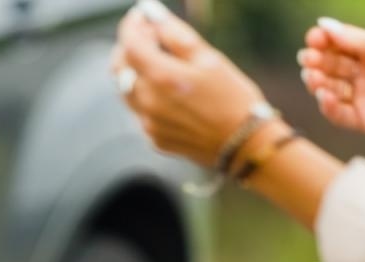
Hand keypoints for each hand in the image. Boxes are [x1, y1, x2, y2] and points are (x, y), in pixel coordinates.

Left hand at [114, 4, 268, 167]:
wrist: (244, 144)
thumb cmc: (232, 97)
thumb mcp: (208, 58)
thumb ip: (175, 35)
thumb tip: (153, 15)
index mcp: (162, 78)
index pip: (130, 44)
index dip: (131, 25)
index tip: (139, 15)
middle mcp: (148, 103)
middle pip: (120, 67)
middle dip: (128, 46)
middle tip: (149, 35)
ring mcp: (148, 124)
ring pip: (125, 90)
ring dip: (133, 70)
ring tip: (157, 60)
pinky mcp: (153, 138)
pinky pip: (138, 110)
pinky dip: (144, 94)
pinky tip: (166, 90)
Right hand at [300, 19, 364, 142]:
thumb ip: (354, 39)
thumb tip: (323, 24)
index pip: (341, 45)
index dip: (325, 41)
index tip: (312, 38)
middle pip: (333, 66)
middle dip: (318, 61)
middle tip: (307, 58)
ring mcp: (362, 97)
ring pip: (331, 88)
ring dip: (319, 82)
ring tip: (313, 77)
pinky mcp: (362, 120)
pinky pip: (338, 113)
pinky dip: (328, 105)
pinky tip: (324, 95)